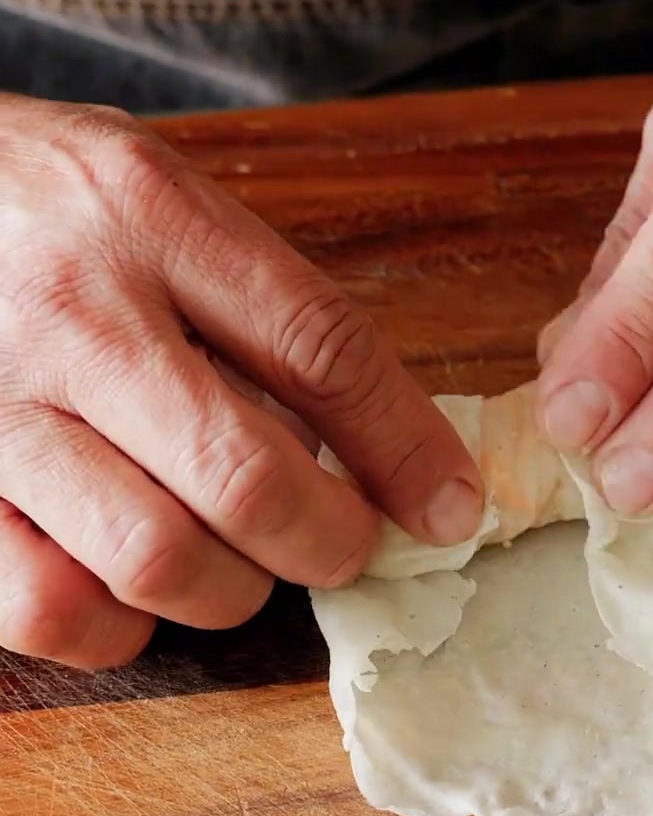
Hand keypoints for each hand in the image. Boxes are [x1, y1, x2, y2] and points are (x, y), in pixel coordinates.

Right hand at [0, 97, 481, 667]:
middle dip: (328, 539)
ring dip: (229, 589)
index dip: (405, 446)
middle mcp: (72, 311)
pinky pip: (48, 607)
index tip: (450, 506)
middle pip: (246, 475)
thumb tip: (380, 442)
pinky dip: (113, 625)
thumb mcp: (151, 190)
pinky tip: (126, 585)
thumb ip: (252, 295)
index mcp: (147, 214)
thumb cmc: (34, 199)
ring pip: (157, 558)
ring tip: (234, 561)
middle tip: (341, 544)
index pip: (317, 345)